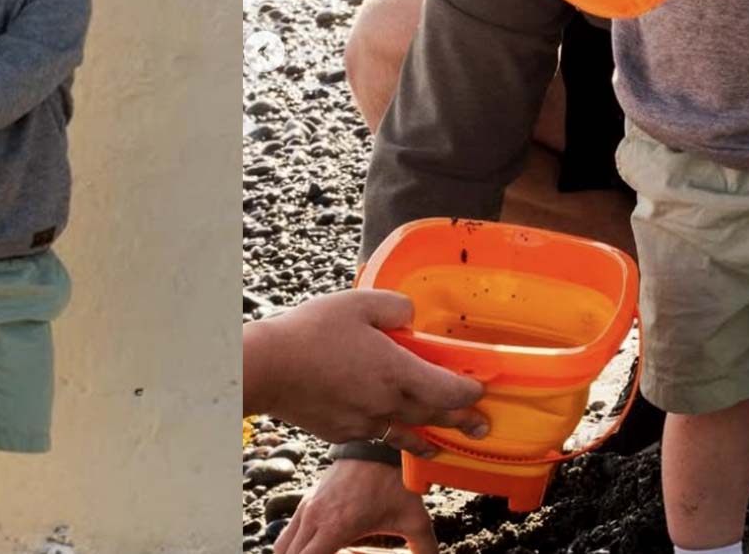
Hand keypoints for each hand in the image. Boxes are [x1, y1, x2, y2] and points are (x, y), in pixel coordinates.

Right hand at [244, 289, 487, 451]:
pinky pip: (378, 434)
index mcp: (396, 370)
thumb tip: (411, 317)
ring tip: (441, 446)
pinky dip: (392, 434)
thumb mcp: (357, 303)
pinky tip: (391, 432)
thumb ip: (394, 307)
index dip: (469, 391)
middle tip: (481, 427)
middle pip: (433, 416)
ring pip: (407, 432)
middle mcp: (387, 402)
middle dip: (461, 421)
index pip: (448, 389)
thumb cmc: (310, 332)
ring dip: (430, 438)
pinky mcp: (343, 431)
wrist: (268, 369)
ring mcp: (365, 421)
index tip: (480, 389)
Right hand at [275, 459, 437, 553]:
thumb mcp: (414, 519)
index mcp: (336, 527)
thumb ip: (425, 548)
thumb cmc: (396, 483)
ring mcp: (306, 508)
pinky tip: (319, 550)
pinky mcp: (306, 501)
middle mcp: (314, 518)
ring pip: (283, 547)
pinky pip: (288, 533)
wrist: (377, 445)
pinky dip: (296, 548)